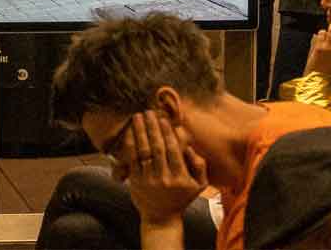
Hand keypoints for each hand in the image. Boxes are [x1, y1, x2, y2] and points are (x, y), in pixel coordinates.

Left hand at [124, 112, 208, 227]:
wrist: (161, 218)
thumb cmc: (181, 198)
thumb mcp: (199, 185)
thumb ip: (199, 165)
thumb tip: (188, 146)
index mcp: (180, 177)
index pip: (173, 150)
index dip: (168, 132)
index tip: (164, 119)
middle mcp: (163, 178)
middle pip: (157, 147)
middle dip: (153, 127)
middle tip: (149, 111)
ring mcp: (148, 180)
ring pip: (143, 151)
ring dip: (140, 131)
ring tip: (138, 116)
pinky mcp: (135, 181)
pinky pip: (132, 159)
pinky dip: (130, 143)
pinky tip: (130, 132)